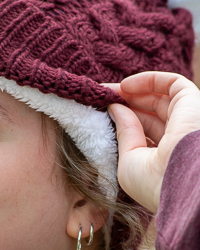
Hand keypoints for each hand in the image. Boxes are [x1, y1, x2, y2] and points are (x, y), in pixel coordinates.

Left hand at [105, 72, 199, 212]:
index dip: (122, 120)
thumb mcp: (129, 159)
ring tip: (108, 92)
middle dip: (125, 105)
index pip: (141, 132)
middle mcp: (175, 137)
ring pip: (158, 98)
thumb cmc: (152, 181)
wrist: (182, 181)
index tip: (101, 111)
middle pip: (147, 114)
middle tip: (102, 98)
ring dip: (132, 93)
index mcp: (162, 155)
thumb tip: (114, 108)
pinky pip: (172, 84)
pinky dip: (149, 80)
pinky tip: (125, 85)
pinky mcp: (192, 102)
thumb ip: (124, 132)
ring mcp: (185, 119)